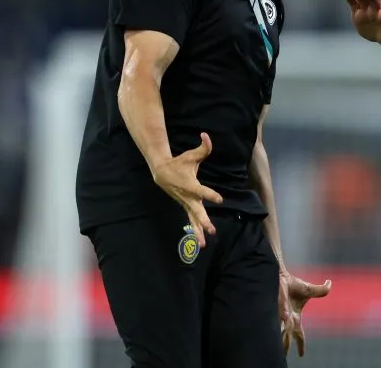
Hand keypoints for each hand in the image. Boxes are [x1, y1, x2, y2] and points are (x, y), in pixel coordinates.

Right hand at [150, 132, 223, 246]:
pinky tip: (201, 241)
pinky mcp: (185, 206)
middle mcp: (188, 197)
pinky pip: (191, 219)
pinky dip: (195, 230)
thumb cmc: (179, 163)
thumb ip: (203, 148)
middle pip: (196, 211)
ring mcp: (185, 203)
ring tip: (204, 244)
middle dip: (204, 221)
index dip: (210, 194)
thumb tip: (207, 136)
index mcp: (191, 185)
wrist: (161, 172)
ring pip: (193, 220)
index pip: (201, 191)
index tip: (219, 199)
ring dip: (198, 232)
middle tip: (212, 230)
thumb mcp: (191, 155)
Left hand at [279, 271, 331, 357]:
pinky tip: (278, 335)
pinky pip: (280, 322)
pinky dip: (280, 328)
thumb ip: (321, 290)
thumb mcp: (309, 290)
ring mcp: (281, 317)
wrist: (282, 277)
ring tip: (278, 354)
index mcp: (295, 318)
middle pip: (288, 339)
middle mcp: (288, 320)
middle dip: (286, 348)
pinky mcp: (277, 311)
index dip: (300, 345)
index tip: (301, 354)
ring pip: (282, 334)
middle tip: (283, 359)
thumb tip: (330, 283)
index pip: (299, 335)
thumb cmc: (292, 284)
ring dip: (282, 343)